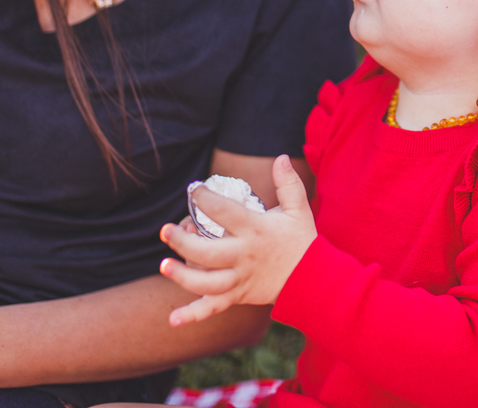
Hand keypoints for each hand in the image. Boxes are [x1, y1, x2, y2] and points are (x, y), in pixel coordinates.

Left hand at [159, 155, 316, 325]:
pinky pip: (213, 308)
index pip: (225, 212)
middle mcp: (245, 256)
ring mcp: (240, 279)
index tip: (194, 189)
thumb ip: (289, 183)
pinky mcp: (238, 296)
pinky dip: (193, 315)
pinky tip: (172, 320)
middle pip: (208, 252)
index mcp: (256, 230)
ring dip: (182, 276)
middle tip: (165, 229)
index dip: (205, 199)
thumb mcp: (299, 210)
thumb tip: (281, 157)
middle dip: (183, 242)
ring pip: (206, 282)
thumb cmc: (302, 241)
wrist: (314, 280)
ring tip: (163, 265)